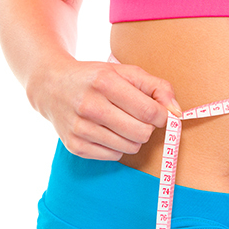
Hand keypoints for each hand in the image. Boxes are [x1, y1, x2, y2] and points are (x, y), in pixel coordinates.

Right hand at [27, 58, 181, 160]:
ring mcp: (80, 128)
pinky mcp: (75, 146)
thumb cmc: (96, 78)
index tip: (161, 114)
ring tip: (122, 123)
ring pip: (130, 147)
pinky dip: (118, 146)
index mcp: (104, 82)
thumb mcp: (125, 72)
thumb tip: (176, 112)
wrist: (51, 86)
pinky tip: (108, 131)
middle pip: (141, 133)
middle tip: (140, 118)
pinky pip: (114, 156)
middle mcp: (89, 105)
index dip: (163, 116)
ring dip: (134, 138)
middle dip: (148, 127)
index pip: (149, 111)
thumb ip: (157, 87)